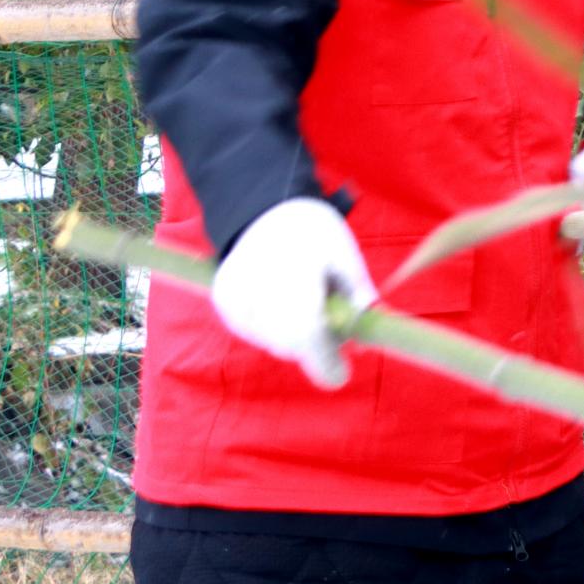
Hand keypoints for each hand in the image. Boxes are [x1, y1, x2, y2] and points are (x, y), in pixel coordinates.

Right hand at [212, 197, 377, 389]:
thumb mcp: (349, 260)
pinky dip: (273, 327)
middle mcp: (259, 284)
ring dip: (294, 337)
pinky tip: (280, 301)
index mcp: (297, 271)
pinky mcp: (222, 297)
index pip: (305, 331)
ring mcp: (235, 293)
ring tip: (304, 301)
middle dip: (316, 347)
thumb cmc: (318, 234)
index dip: (323, 360)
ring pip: (270, 341)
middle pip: (288, 343)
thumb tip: (361, 346)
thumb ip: (358, 301)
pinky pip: (252, 330)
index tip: (341, 376)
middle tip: (335, 333)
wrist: (269, 207)